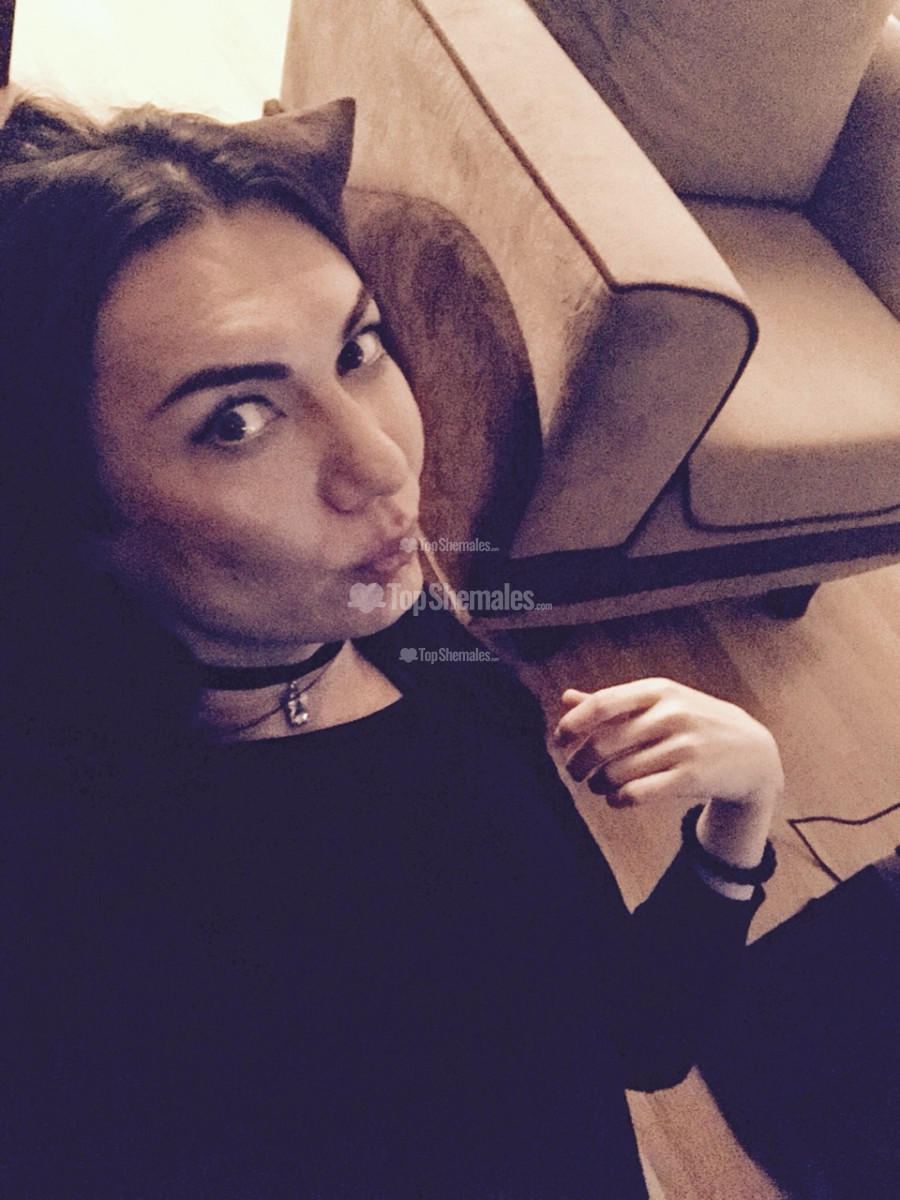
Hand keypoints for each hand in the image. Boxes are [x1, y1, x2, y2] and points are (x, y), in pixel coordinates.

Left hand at [551, 678, 782, 887]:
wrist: (753, 752)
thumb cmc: (696, 723)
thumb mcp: (660, 703)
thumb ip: (613, 703)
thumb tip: (566, 698)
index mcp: (658, 691)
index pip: (602, 704)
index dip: (573, 724)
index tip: (560, 740)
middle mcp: (670, 714)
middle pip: (604, 742)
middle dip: (580, 762)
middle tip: (575, 772)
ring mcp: (683, 745)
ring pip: (618, 771)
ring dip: (599, 784)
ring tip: (598, 786)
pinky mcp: (692, 777)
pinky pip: (638, 793)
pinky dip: (618, 799)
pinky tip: (616, 798)